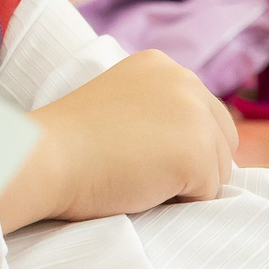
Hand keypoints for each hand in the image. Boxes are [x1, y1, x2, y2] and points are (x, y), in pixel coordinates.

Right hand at [0, 50, 238, 232]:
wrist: (46, 156)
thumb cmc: (71, 142)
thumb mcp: (122, 105)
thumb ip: (158, 112)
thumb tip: (201, 148)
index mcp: (162, 66)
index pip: (204, 114)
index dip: (178, 144)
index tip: (137, 151)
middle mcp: (185, 80)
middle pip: (222, 139)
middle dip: (193, 163)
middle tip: (141, 168)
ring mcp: (194, 114)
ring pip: (219, 168)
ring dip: (187, 183)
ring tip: (138, 175)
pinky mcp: (197, 152)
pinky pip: (208, 194)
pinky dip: (180, 202)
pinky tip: (142, 187)